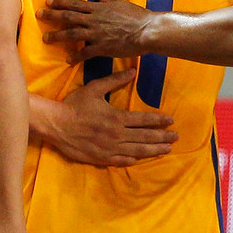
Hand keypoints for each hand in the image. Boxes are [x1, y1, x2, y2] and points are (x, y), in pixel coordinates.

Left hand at [42, 0, 156, 59]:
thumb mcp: (121, 3)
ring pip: (72, 34)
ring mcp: (96, 34)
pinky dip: (75, 56)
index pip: (75, 4)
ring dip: (57, 36)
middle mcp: (94, 19)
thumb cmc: (137, 15)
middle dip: (52, 16)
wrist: (146, 30)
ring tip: (46, 39)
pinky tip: (68, 60)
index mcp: (98, 8)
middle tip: (39, 15)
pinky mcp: (102, 47)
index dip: (60, 2)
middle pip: (68, 17)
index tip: (48, 2)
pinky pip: (85, 53)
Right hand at [44, 68, 176, 165]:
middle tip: (176, 137)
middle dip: (163, 137)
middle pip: (145, 137)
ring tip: (167, 150)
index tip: (171, 121)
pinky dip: (133, 160)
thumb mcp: (94, 88)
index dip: (159, 121)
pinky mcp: (101, 158)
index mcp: (117, 118)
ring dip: (154, 150)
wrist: (56, 125)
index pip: (144, 120)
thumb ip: (115, 81)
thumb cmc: (75, 105)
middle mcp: (117, 135)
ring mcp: (110, 148)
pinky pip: (121, 160)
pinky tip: (141, 159)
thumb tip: (132, 71)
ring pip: (137, 150)